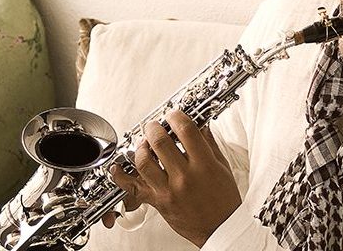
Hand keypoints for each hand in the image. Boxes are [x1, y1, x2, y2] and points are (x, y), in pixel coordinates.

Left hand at [109, 111, 241, 246]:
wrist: (220, 228)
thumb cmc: (224, 200)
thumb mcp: (222, 166)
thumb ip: (209, 144)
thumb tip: (200, 125)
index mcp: (204, 165)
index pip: (186, 130)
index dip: (176, 116)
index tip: (174, 114)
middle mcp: (185, 176)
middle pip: (160, 142)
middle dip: (154, 127)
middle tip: (155, 125)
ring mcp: (169, 190)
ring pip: (143, 161)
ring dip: (140, 147)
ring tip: (144, 143)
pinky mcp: (158, 202)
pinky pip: (132, 187)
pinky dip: (121, 175)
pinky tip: (119, 166)